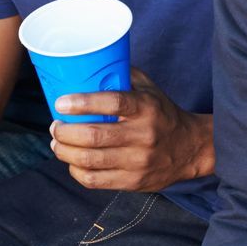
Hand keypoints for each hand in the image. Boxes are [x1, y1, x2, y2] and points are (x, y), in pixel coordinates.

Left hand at [50, 68, 211, 191]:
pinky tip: (72, 161)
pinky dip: (76, 170)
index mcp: (146, 108)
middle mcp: (143, 135)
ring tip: (58, 143)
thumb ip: (122, 76)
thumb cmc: (162, 114)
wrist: (190, 148)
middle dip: (64, 132)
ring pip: (89, 160)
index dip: (82, 103)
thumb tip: (87, 63)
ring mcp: (139, 161)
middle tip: (56, 126)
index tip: (61, 103)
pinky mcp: (134, 182)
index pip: (112, 103)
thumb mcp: (149, 89)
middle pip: (93, 136)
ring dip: (64, 151)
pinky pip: (95, 180)